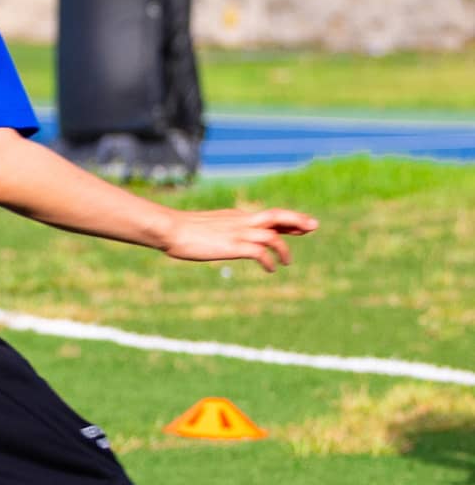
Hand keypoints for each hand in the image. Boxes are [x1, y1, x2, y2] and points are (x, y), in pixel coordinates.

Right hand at [160, 206, 317, 271]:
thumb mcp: (205, 228)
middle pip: (276, 216)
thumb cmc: (180, 230)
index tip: (302, 225)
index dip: (287, 220)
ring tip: (286, 263)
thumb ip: (217, 232)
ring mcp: (238, 232)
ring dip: (284, 248)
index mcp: (236, 216)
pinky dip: (269, 260)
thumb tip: (215, 239)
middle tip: (314, 226)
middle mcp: (241, 221)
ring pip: (273, 235)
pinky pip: (260, 252)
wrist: (170, 228)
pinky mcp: (233, 245)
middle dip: (297, 221)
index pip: (267, 216)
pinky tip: (270, 269)